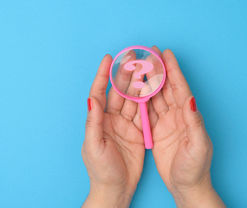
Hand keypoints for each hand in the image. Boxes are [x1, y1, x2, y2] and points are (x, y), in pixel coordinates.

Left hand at [82, 54, 144, 207]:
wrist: (115, 190)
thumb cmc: (100, 170)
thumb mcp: (94, 146)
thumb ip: (93, 122)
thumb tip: (92, 98)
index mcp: (99, 120)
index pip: (100, 92)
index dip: (104, 74)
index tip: (109, 58)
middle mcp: (112, 119)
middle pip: (119, 92)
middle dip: (126, 74)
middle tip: (134, 57)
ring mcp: (126, 125)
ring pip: (134, 99)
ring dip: (140, 84)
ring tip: (147, 67)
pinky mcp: (139, 132)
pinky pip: (145, 113)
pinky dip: (149, 100)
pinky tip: (154, 88)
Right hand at [149, 48, 224, 207]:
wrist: (187, 187)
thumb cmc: (196, 169)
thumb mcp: (198, 146)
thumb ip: (195, 122)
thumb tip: (191, 100)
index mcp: (189, 115)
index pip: (180, 88)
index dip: (173, 70)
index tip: (166, 53)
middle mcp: (178, 115)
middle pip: (166, 87)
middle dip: (159, 69)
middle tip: (150, 52)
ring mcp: (167, 122)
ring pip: (156, 96)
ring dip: (148, 80)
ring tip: (140, 65)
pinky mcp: (157, 131)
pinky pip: (148, 110)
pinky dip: (141, 98)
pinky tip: (134, 88)